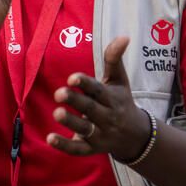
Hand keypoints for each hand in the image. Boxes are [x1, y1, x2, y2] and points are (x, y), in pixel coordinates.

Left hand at [49, 36, 150, 160]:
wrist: (136, 136)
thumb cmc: (121, 101)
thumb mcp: (119, 80)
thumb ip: (114, 59)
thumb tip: (123, 36)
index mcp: (111, 98)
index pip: (98, 90)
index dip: (85, 84)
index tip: (72, 77)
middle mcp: (107, 116)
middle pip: (90, 109)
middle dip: (75, 101)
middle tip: (59, 93)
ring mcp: (100, 134)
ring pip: (85, 129)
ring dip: (71, 123)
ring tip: (57, 113)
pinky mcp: (91, 148)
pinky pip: (78, 149)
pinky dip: (65, 145)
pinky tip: (50, 138)